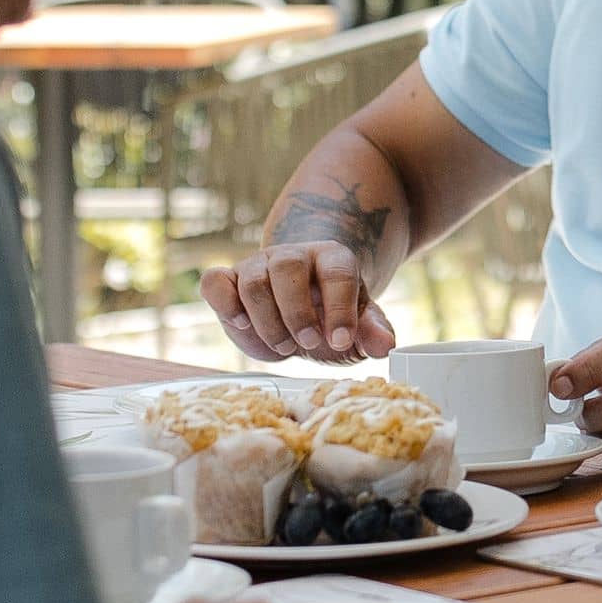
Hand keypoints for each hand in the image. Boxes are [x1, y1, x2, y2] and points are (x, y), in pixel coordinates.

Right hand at [200, 246, 396, 364]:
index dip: (339, 308)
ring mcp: (257, 265)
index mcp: (331, 259)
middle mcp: (292, 256)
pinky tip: (242, 325)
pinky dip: (223, 304)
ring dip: (267, 320)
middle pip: (288, 268)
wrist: (297, 311)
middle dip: (297, 312)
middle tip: (308, 344)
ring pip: (253, 280)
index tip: (341, 341)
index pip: (336, 272)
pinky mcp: (227, 280)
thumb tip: (387, 346)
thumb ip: (371, 332)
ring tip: (283, 346)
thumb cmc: (329, 318)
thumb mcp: (356, 327)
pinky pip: (214, 281)